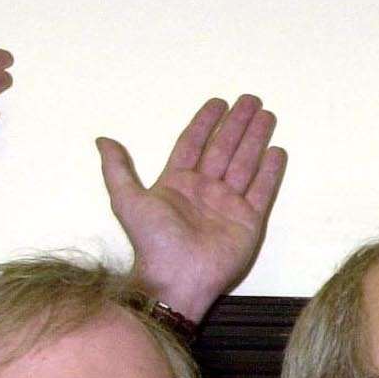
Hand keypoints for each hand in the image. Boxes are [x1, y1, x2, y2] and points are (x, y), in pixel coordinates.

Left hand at [98, 95, 286, 323]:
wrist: (177, 278)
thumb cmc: (152, 240)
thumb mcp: (127, 201)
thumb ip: (117, 169)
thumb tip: (102, 139)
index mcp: (177, 183)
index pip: (194, 144)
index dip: (205, 122)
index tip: (219, 102)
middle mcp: (205, 189)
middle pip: (224, 148)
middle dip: (238, 123)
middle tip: (251, 99)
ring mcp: (229, 205)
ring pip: (245, 163)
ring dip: (256, 138)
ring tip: (267, 116)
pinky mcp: (249, 221)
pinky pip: (262, 191)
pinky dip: (269, 171)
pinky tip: (276, 151)